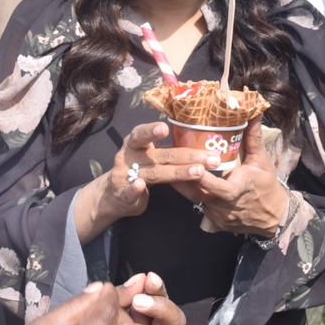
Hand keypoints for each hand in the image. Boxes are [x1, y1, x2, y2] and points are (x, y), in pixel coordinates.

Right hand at [76, 121, 220, 238]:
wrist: (113, 196)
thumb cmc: (138, 171)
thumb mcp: (148, 157)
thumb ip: (167, 153)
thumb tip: (202, 149)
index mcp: (134, 144)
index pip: (142, 134)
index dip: (152, 131)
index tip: (165, 128)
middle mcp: (128, 157)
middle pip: (160, 156)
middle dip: (188, 157)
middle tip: (211, 159)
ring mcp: (123, 176)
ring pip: (153, 174)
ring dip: (177, 173)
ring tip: (199, 172)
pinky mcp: (122, 195)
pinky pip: (128, 192)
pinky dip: (134, 189)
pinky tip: (139, 186)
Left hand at [171, 117, 289, 238]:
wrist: (273, 217)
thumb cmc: (266, 186)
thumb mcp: (262, 160)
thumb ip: (253, 137)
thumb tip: (253, 111)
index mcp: (239, 190)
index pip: (221, 189)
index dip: (206, 180)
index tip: (196, 167)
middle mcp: (226, 206)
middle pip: (198, 193)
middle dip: (183, 177)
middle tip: (171, 160)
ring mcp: (218, 216)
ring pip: (195, 199)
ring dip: (183, 184)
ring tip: (171, 166)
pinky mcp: (214, 222)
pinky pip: (198, 206)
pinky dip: (191, 193)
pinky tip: (182, 179)